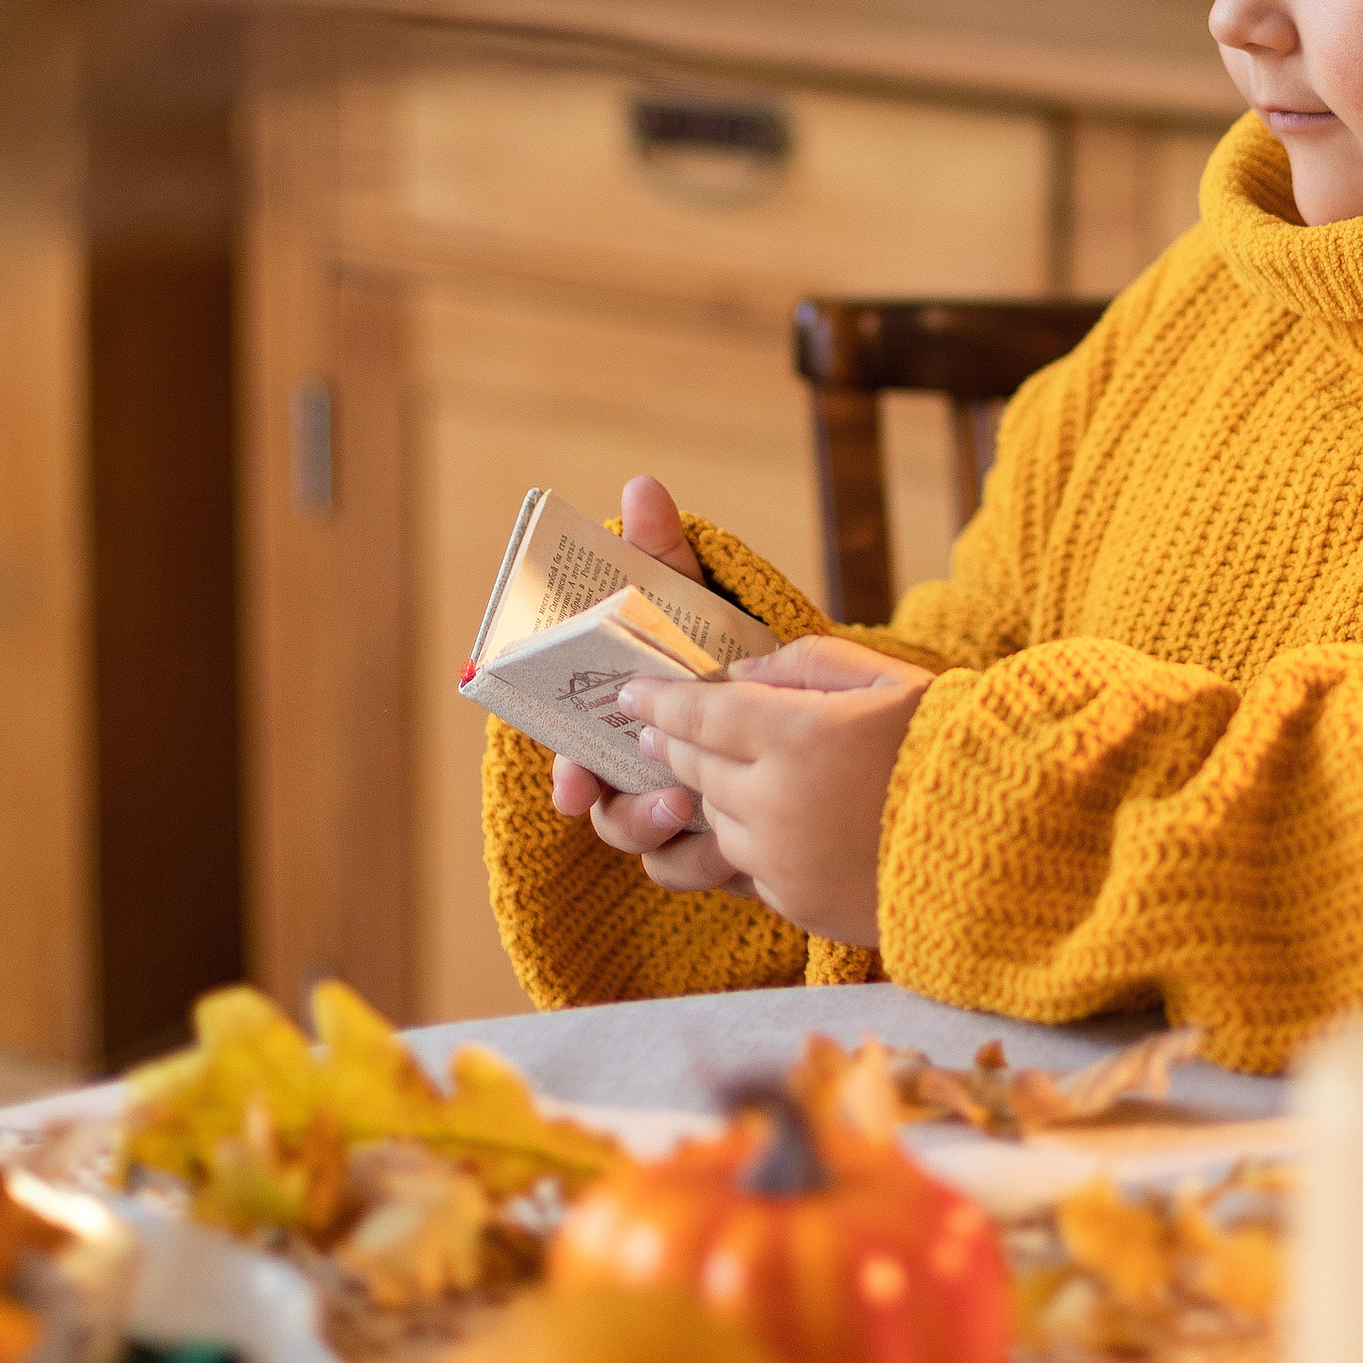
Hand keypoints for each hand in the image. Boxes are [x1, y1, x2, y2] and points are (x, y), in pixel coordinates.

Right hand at [551, 475, 756, 895]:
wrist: (792, 693)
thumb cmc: (717, 643)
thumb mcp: (694, 598)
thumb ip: (664, 557)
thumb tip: (644, 487)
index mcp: (617, 728)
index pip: (575, 763)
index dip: (569, 778)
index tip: (575, 786)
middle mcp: (636, 779)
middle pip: (611, 819)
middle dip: (633, 817)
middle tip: (674, 801)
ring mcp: (678, 818)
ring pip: (656, 857)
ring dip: (679, 847)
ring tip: (716, 820)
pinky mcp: (721, 845)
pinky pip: (707, 876)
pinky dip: (722, 867)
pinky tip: (752, 850)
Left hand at [620, 636, 930, 946]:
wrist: (1000, 848)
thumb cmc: (949, 749)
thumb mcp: (888, 680)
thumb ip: (810, 664)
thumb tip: (747, 672)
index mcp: (798, 737)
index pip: (702, 714)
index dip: (660, 701)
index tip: (630, 692)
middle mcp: (776, 802)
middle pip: (697, 766)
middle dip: (672, 743)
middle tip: (655, 727)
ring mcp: (781, 860)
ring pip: (713, 820)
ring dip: (706, 793)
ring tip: (707, 773)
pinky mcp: (795, 902)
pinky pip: (746, 866)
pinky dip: (745, 839)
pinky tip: (761, 821)